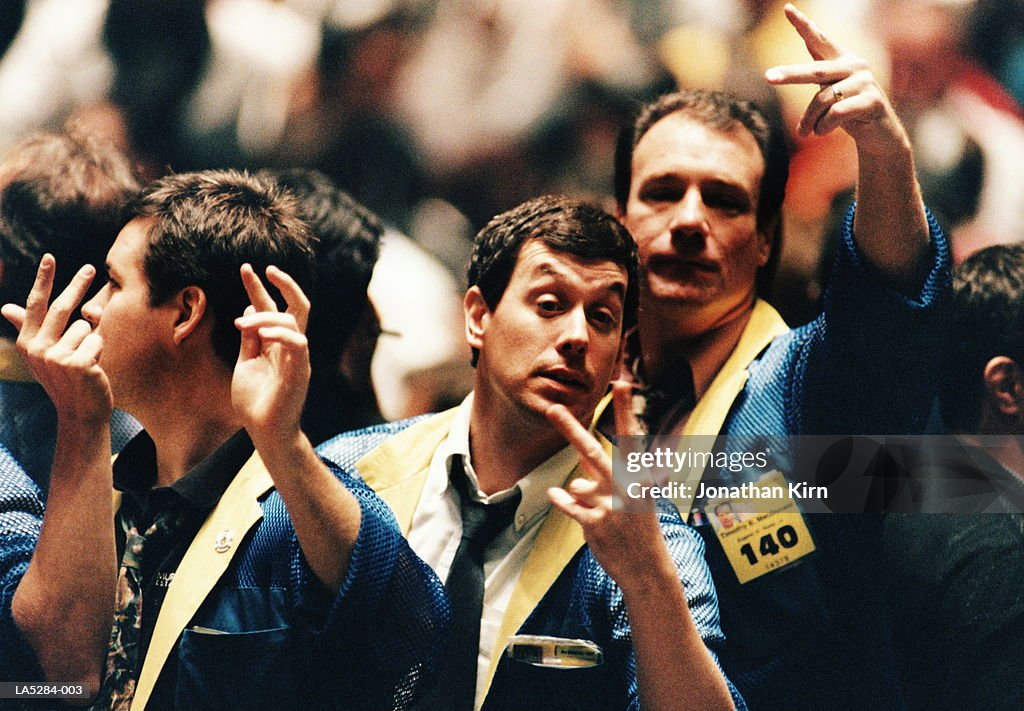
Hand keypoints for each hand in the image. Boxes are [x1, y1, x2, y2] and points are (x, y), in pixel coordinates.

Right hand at [1, 254, 110, 423]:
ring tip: (85, 360)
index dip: (43, 279)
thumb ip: (29, 328)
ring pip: (85, 325)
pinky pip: (97, 339)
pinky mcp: (77, 363)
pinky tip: (92, 368)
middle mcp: (38, 348)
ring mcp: (56, 356)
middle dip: (78, 284)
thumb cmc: (65, 379)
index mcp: (28, 342)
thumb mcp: (43, 354)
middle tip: (91, 267)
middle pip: (62, 306)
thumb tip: (5, 307)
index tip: (50, 257)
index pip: (36, 304)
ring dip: (92, 339)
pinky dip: (100, 350)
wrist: (80, 412)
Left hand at [231, 264, 310, 443]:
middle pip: (298, 306)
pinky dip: (279, 332)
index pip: (272, 308)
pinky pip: (298, 342)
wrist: (264, 431)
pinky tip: (261, 333)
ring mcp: (298, 357)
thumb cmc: (255, 403)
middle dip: (284, 284)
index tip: (247, 268)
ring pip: (294, 320)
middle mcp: (290, 347)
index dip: (259, 288)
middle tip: (266, 269)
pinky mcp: (300, 369)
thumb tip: (249, 310)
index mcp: (276, 344)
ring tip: (242, 324)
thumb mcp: (245, 364)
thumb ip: (250, 339)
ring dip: (266, 315)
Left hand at [546, 381, 668, 588]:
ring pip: (578, 484)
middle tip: (552, 409)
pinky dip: (563, 501)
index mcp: (639, 476)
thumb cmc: (639, 527)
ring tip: (601, 512)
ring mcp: (610, 506)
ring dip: (581, 494)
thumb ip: (605, 475)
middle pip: (592, 451)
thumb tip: (581, 461)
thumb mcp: (633, 495)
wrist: (647, 568)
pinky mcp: (595, 524)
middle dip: (570, 429)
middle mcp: (626, 486)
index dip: (624, 410)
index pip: (630, 436)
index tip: (621, 383)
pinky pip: (568, 504)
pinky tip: (563, 500)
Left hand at [765, 4, 908, 155]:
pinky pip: (836, 114)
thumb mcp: (829, 93)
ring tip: (805, 132)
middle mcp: (855, 65)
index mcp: (842, 60)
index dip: (803, 25)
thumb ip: (815, 78)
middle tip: (768, 77)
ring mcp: (865, 82)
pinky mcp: (873, 101)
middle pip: (815, 71)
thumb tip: (782, 70)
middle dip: (790, 74)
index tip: (787, 9)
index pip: (820, 40)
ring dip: (809, 120)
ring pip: (822, 100)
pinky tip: (820, 133)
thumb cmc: (848, 112)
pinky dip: (823, 127)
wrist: (879, 135)